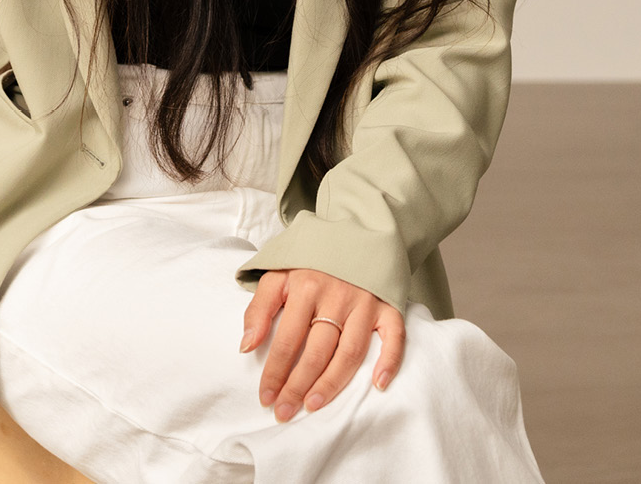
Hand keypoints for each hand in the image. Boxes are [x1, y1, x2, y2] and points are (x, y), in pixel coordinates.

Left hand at [240, 268, 404, 420]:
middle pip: (316, 351)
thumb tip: (246, 346)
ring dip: (332, 383)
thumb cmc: (310, 258)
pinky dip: (389, 360)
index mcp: (305, 285)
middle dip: (298, 385)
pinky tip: (378, 385)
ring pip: (350, 352)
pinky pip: (394, 335)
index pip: (287, 339)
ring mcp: (364, 301)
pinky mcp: (387, 304)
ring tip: (314, 405)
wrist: (352, 228)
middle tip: (284, 412)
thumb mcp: (278, 272)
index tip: (265, 397)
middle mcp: (336, 294)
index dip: (275, 371)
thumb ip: (259, 307)